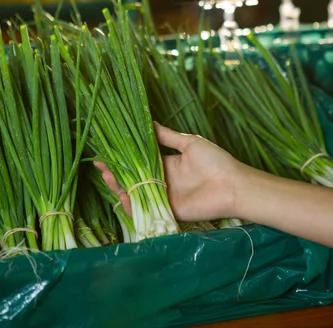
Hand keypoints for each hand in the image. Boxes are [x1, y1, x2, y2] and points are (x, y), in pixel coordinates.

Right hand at [94, 122, 242, 221]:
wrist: (232, 184)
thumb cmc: (215, 160)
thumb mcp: (189, 143)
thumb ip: (168, 137)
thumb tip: (151, 122)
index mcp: (166, 164)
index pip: (138, 161)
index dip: (122, 156)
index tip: (106, 149)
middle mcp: (161, 181)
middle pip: (132, 178)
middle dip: (115, 172)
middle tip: (100, 164)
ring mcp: (163, 197)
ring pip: (135, 193)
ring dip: (118, 186)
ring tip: (107, 175)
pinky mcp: (167, 210)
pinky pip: (145, 210)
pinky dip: (132, 205)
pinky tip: (121, 196)